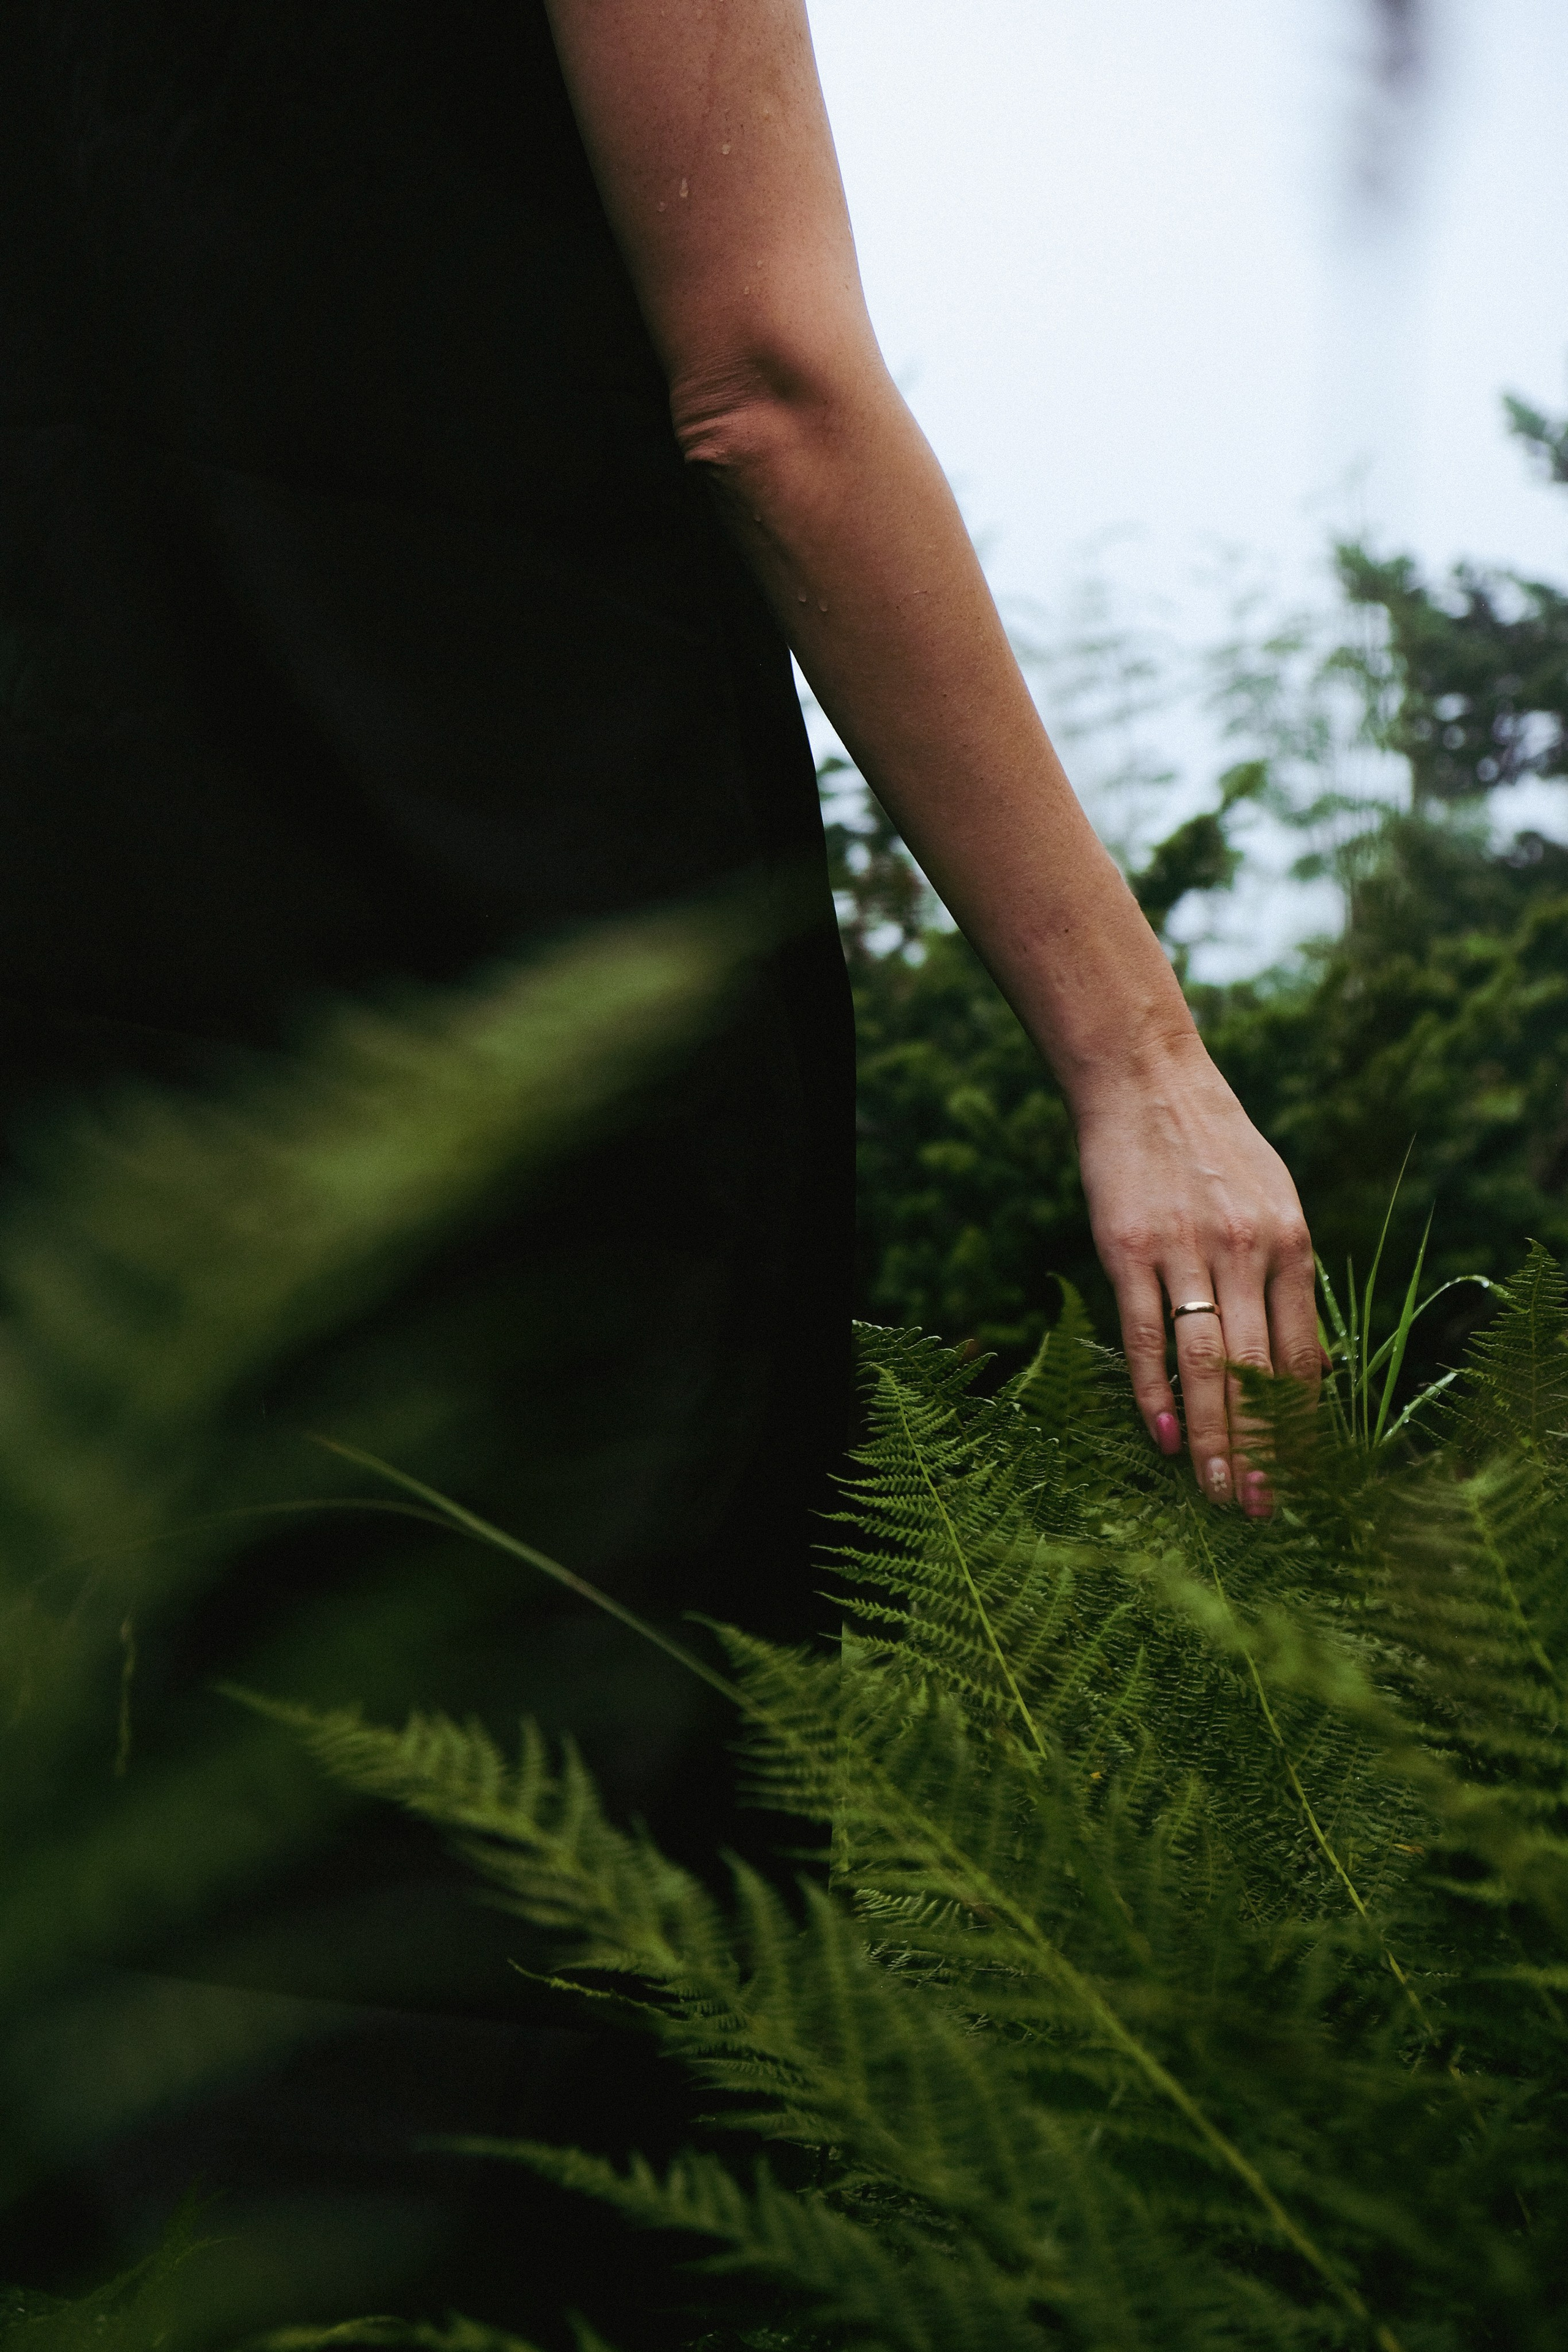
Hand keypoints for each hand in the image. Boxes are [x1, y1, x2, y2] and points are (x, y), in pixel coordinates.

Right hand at [1073, 1037, 1318, 1511]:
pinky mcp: (1127, 1249)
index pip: (1303, 1354)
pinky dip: (1153, 1391)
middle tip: (1260, 1510)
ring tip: (1216, 1492)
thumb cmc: (1211, 1145)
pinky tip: (1162, 1436)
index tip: (1303, 1479)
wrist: (1145, 1080)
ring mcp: (1185, 1250)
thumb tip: (1301, 1362)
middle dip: (1262, 1450)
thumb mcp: (1272, 1199)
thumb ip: (1286, 1274)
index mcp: (1291, 1241)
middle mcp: (1246, 1249)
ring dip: (1213, 1437)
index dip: (1302, 1424)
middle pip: (1258, 1372)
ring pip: (1206, 1364)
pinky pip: (1145, 1334)